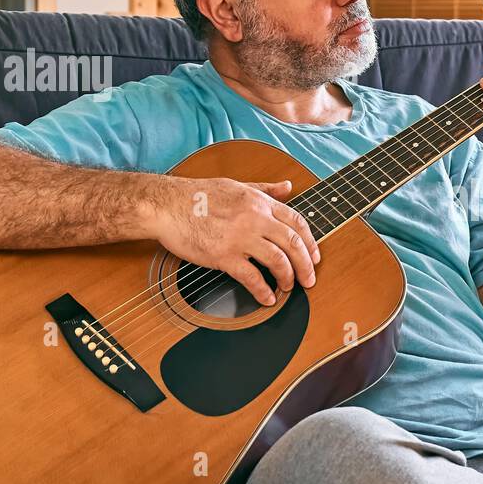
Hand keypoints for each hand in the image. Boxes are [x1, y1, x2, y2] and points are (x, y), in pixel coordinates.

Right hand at [149, 177, 320, 306]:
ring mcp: (240, 237)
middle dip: (306, 265)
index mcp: (260, 201)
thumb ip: (266, 188)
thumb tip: (288, 186)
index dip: (311, 243)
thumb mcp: (238, 185)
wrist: (167, 205)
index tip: (315, 257)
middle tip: (309, 280)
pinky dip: (263, 291)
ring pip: (278, 261)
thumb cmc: (198, 195)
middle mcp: (255, 218)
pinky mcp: (224, 255)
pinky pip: (252, 277)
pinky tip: (267, 298)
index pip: (297, 222)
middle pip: (293, 244)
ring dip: (288, 278)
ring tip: (288, 288)